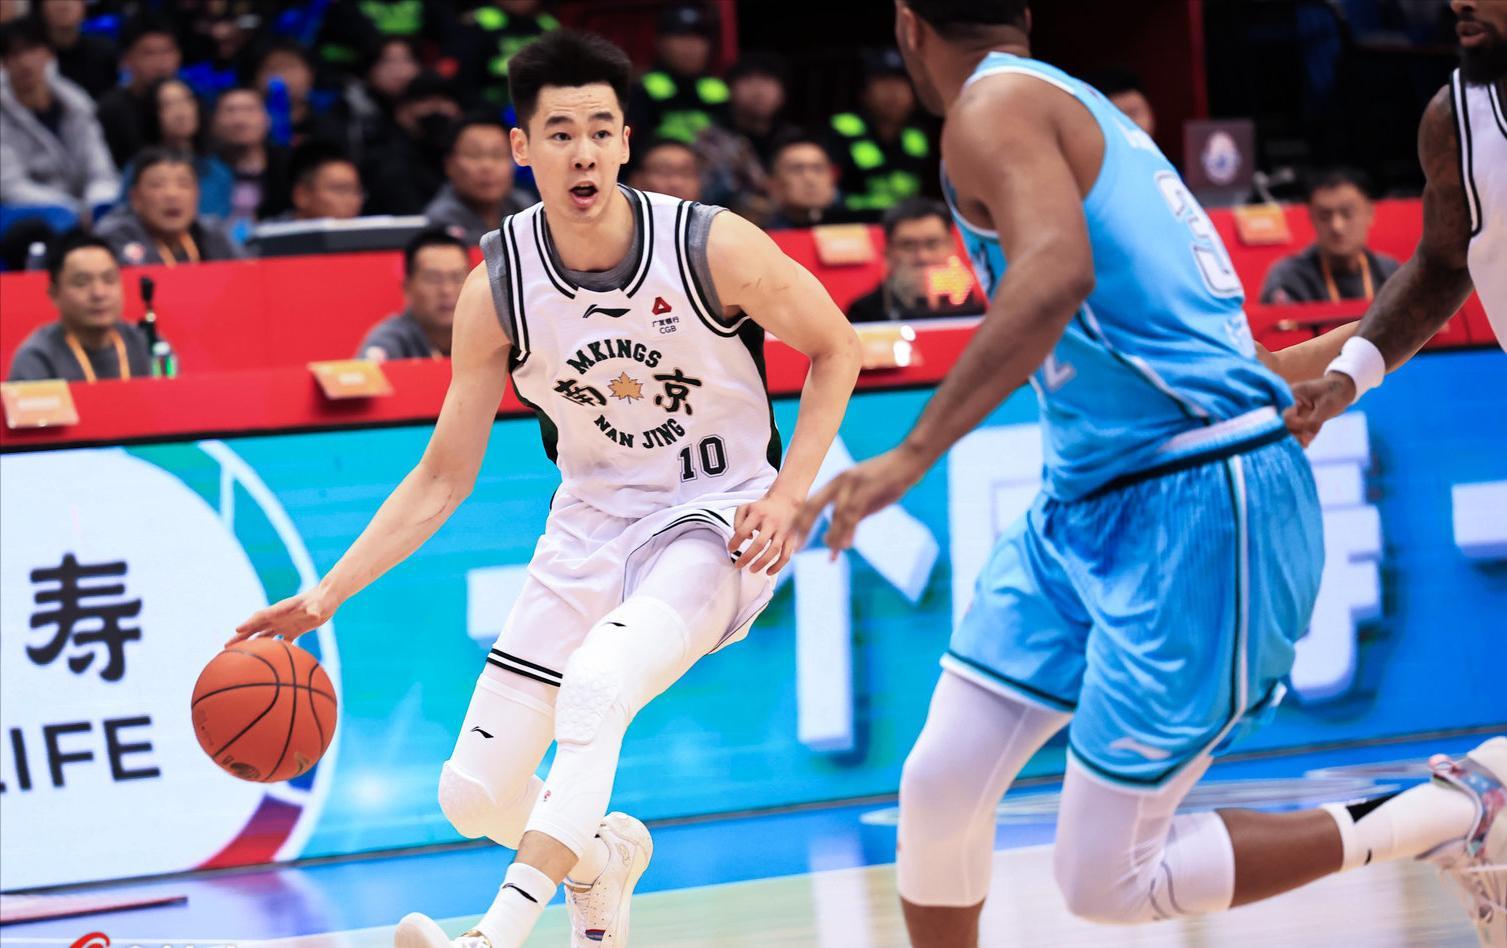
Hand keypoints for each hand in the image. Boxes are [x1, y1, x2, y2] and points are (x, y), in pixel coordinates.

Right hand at [227, 587, 336, 646]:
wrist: (328, 598)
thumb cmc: (323, 600)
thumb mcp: (318, 605)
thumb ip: (314, 609)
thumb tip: (314, 614)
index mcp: (281, 609)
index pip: (261, 616)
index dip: (249, 622)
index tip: (237, 629)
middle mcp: (279, 617)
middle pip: (256, 626)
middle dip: (242, 635)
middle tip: (226, 646)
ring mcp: (285, 623)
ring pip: (264, 634)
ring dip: (252, 643)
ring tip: (239, 653)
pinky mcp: (293, 630)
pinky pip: (281, 641)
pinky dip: (273, 649)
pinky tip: (267, 660)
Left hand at [729, 492, 801, 574]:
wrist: (786, 501)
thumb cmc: (761, 508)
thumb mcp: (745, 508)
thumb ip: (738, 521)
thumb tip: (746, 537)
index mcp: (758, 514)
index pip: (743, 531)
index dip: (735, 542)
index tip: (730, 549)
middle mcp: (771, 522)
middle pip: (759, 543)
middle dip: (747, 557)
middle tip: (738, 565)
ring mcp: (783, 531)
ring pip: (774, 550)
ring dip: (762, 563)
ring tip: (751, 570)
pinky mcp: (791, 538)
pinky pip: (786, 555)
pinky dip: (778, 566)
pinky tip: (768, 572)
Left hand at [796, 446, 928, 556]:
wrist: (910, 459)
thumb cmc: (890, 479)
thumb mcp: (868, 500)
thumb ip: (854, 516)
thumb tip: (842, 537)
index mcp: (837, 482)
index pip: (811, 503)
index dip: (800, 521)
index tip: (792, 538)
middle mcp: (839, 481)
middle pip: (813, 505)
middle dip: (803, 527)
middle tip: (797, 548)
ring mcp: (852, 483)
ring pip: (835, 514)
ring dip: (833, 535)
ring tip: (831, 554)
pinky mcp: (866, 487)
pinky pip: (852, 513)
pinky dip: (848, 530)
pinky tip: (846, 545)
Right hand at [1284, 372, 1355, 446]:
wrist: (1342, 388)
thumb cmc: (1335, 392)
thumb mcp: (1327, 406)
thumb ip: (1314, 423)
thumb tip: (1305, 441)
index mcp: (1291, 395)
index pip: (1285, 415)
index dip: (1294, 425)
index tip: (1306, 431)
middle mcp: (1288, 403)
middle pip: (1283, 423)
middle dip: (1294, 433)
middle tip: (1306, 441)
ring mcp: (1292, 411)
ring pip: (1288, 428)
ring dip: (1296, 437)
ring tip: (1307, 443)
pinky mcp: (1298, 418)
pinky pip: (1295, 429)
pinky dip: (1300, 437)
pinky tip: (1306, 443)